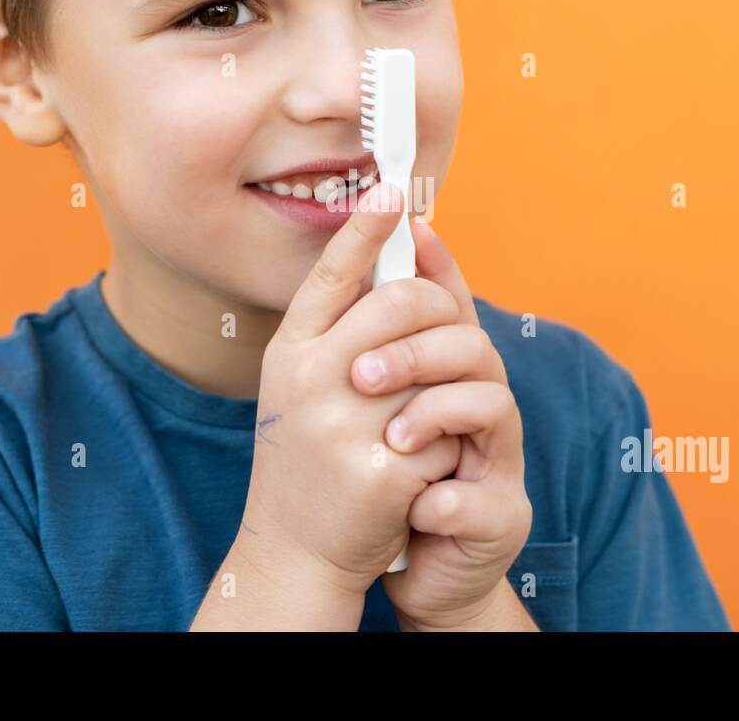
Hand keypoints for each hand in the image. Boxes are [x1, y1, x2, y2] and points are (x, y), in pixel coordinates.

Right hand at [239, 181, 463, 599]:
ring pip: (434, 359)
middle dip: (437, 303)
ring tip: (432, 400)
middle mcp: (309, 381)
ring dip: (448, 375)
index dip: (363, 229)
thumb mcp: (301, 387)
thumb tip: (388, 262)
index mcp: (288, 353)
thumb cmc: (308, 458)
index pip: (329, 273)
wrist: (296, 551)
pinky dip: (450, 436)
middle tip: (445, 319)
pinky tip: (428, 458)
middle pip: (399, 303)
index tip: (393, 188)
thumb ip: (335, 331)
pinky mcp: (383, 469)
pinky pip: (448, 422)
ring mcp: (344, 424)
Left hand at [352, 218, 533, 629]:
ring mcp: (498, 459)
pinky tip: (411, 505)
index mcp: (448, 375)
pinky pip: (475, 495)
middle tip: (359, 376)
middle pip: (469, 344)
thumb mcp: (372, 409)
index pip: (449, 304)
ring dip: (433, 415)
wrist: (410, 570)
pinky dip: (438, 497)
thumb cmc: (387, 480)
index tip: (407, 222)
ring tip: (390, 439)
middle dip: (416, 349)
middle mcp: (483, 405)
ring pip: (492, 404)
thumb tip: (353, 262)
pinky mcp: (501, 516)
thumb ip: (369, 346)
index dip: (435, 261)